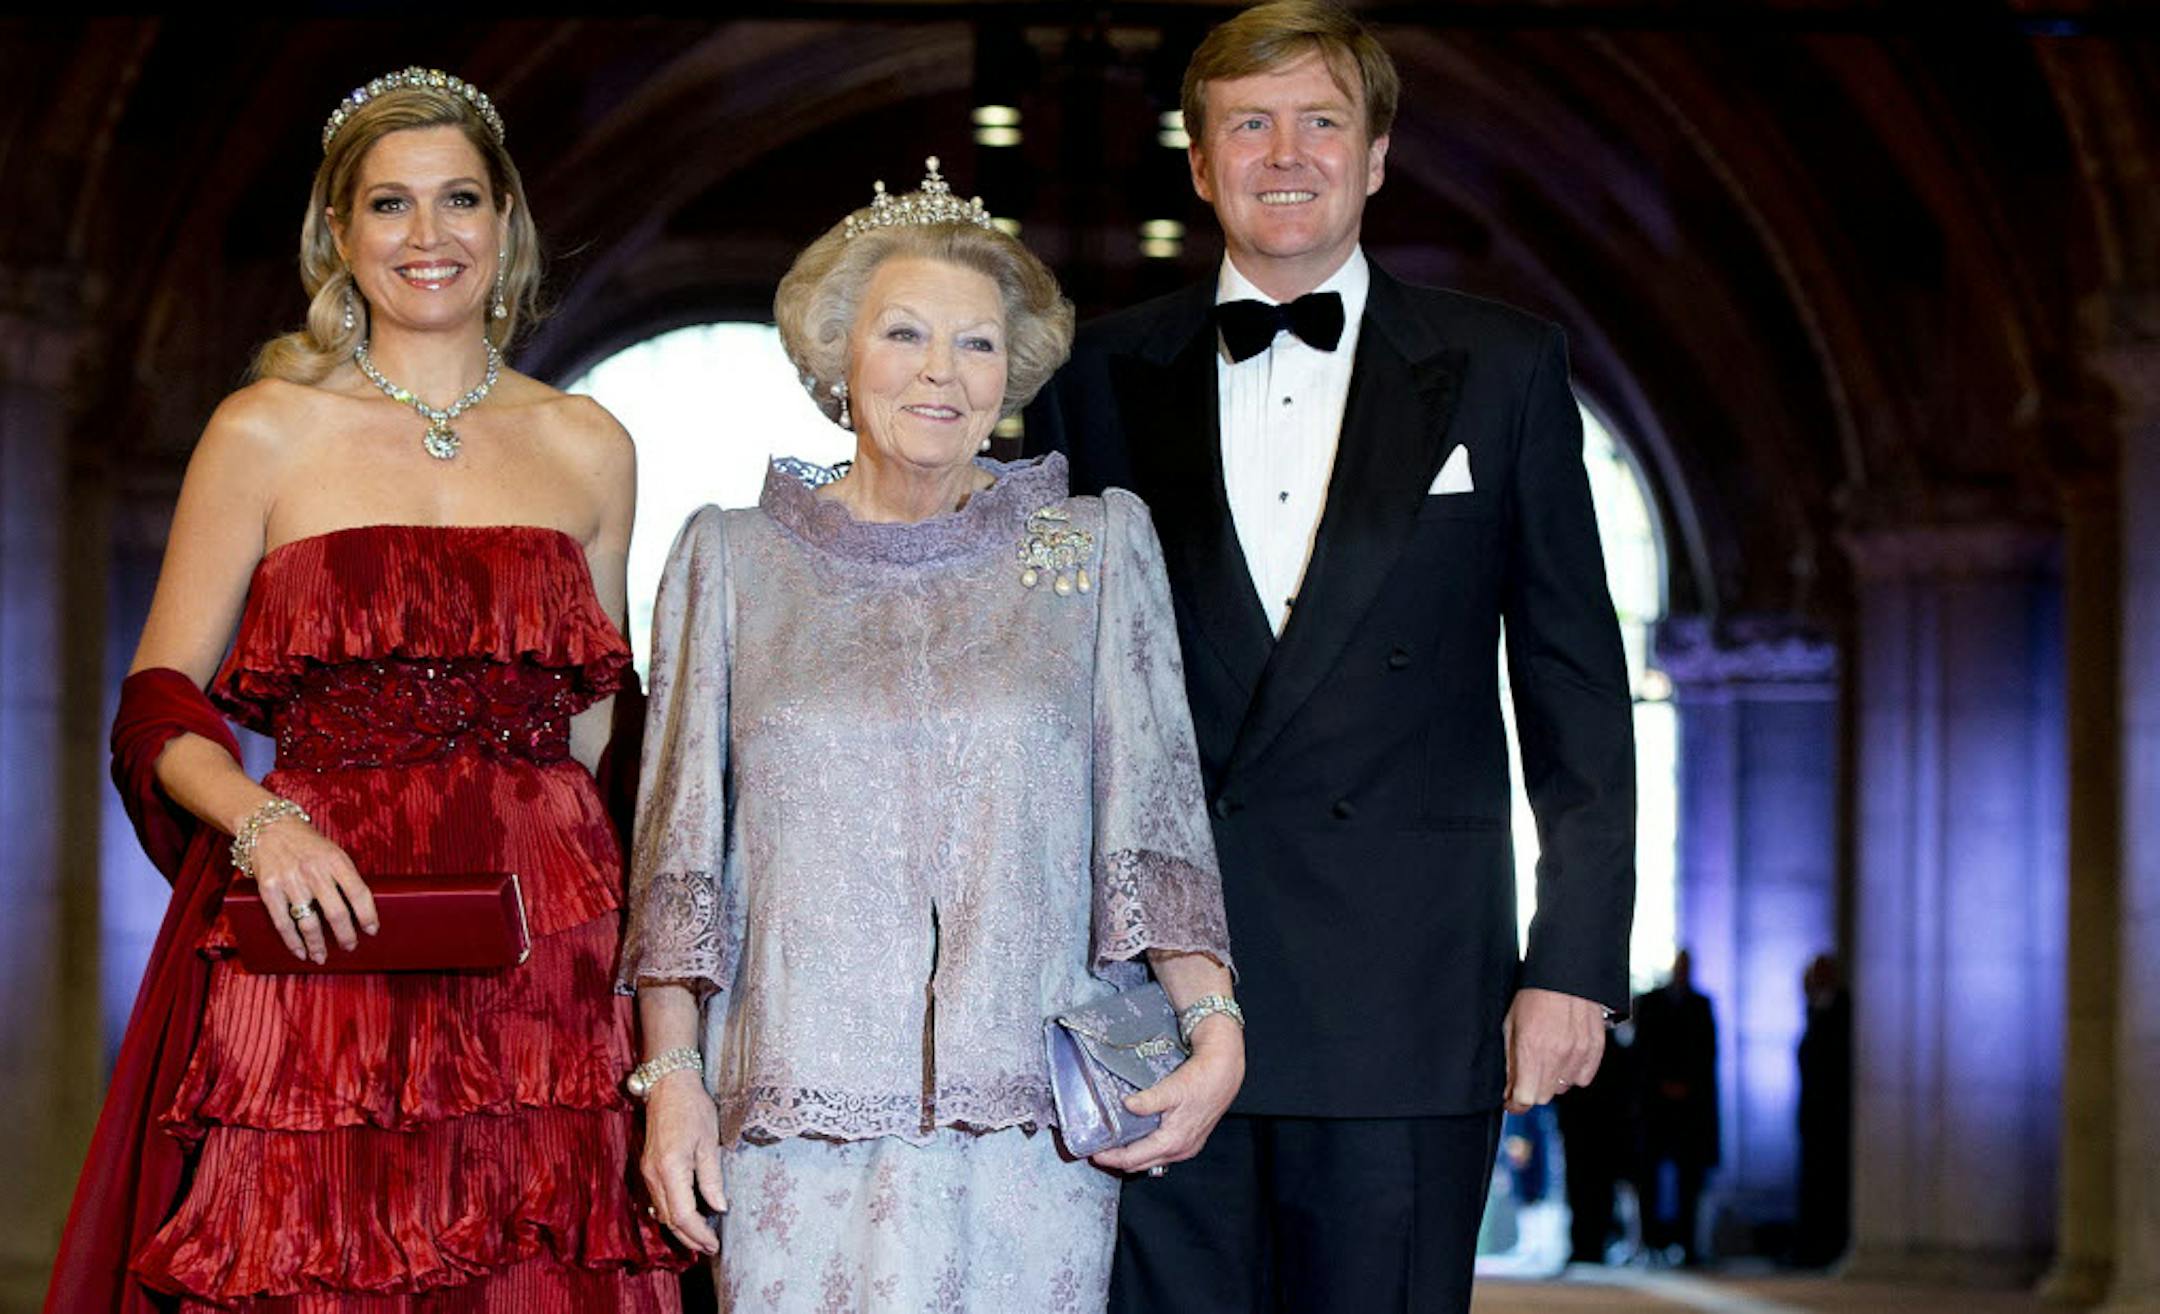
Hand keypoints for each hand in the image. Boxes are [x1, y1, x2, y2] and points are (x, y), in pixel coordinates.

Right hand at [247, 815, 376, 964]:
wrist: (268, 826)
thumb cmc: (307, 843)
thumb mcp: (333, 851)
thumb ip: (344, 876)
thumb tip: (360, 909)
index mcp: (336, 860)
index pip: (359, 892)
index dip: (368, 915)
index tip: (372, 930)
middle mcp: (314, 871)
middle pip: (336, 912)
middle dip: (345, 935)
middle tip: (350, 946)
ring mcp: (290, 881)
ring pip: (309, 922)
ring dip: (318, 945)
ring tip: (322, 956)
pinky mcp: (269, 889)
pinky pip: (283, 923)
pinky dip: (293, 942)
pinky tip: (301, 951)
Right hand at [640, 1070, 724, 1253]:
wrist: (668, 1085)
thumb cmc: (693, 1108)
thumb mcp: (710, 1142)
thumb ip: (712, 1178)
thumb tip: (719, 1208)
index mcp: (670, 1168)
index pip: (682, 1215)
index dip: (698, 1234)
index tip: (714, 1244)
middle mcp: (653, 1175)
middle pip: (668, 1219)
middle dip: (690, 1238)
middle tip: (710, 1247)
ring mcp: (647, 1172)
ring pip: (661, 1212)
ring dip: (680, 1229)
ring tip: (702, 1237)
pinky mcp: (646, 1168)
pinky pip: (657, 1200)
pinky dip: (672, 1214)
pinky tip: (686, 1217)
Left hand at [1090, 1017, 1244, 1175]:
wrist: (1225, 1072)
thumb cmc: (1202, 1080)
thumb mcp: (1172, 1088)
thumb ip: (1148, 1100)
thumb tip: (1127, 1105)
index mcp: (1172, 1141)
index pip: (1133, 1159)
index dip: (1111, 1158)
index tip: (1094, 1153)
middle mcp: (1180, 1150)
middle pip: (1140, 1164)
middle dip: (1118, 1160)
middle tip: (1099, 1149)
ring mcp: (1186, 1147)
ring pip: (1151, 1160)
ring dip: (1132, 1156)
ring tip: (1114, 1144)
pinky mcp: (1190, 1140)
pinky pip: (1162, 1153)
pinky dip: (1146, 1150)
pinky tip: (1138, 1137)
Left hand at [1504, 987, 1605, 1112]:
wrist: (1566, 974)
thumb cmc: (1533, 995)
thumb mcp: (1510, 1025)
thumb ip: (1510, 1061)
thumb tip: (1508, 1090)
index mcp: (1532, 1048)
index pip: (1525, 1098)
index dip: (1516, 1103)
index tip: (1512, 1100)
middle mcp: (1557, 1055)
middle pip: (1543, 1097)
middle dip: (1532, 1090)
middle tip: (1527, 1074)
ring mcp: (1578, 1053)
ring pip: (1563, 1089)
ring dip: (1552, 1080)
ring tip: (1547, 1057)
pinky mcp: (1594, 1050)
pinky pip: (1582, 1079)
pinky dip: (1572, 1073)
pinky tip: (1565, 1055)